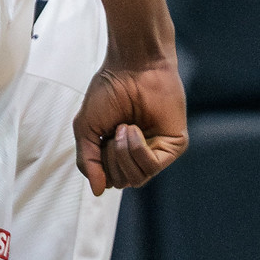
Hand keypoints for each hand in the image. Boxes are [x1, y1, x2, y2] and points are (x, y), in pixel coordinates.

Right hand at [73, 49, 186, 193]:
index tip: (97, 138)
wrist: (131, 68)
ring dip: (123, 153)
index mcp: (118, 150)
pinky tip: (133, 129)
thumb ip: (88, 161)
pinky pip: (152, 166)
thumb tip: (98, 191)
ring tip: (123, 128)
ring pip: (137, 178)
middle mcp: (139, 153)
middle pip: (122, 182)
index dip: (98, 165)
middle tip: (112, 132)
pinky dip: (137, 150)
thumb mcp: (85, 128)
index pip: (108, 179)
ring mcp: (156, 150)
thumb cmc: (108, 91)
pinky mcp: (173, 145)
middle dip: (110, 159)